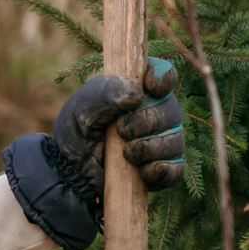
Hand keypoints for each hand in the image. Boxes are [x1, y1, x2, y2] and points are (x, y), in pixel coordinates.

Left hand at [0, 57, 183, 249]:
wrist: (71, 175)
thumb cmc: (77, 135)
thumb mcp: (79, 109)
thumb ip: (103, 92)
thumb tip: (136, 92)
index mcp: (137, 91)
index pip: (163, 74)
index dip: (162, 78)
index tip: (149, 89)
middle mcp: (155, 113)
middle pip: (171, 110)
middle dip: (146, 121)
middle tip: (121, 131)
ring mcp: (161, 142)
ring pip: (175, 140)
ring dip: (151, 147)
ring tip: (127, 153)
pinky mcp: (162, 170)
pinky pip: (176, 170)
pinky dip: (161, 170)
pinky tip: (143, 172)